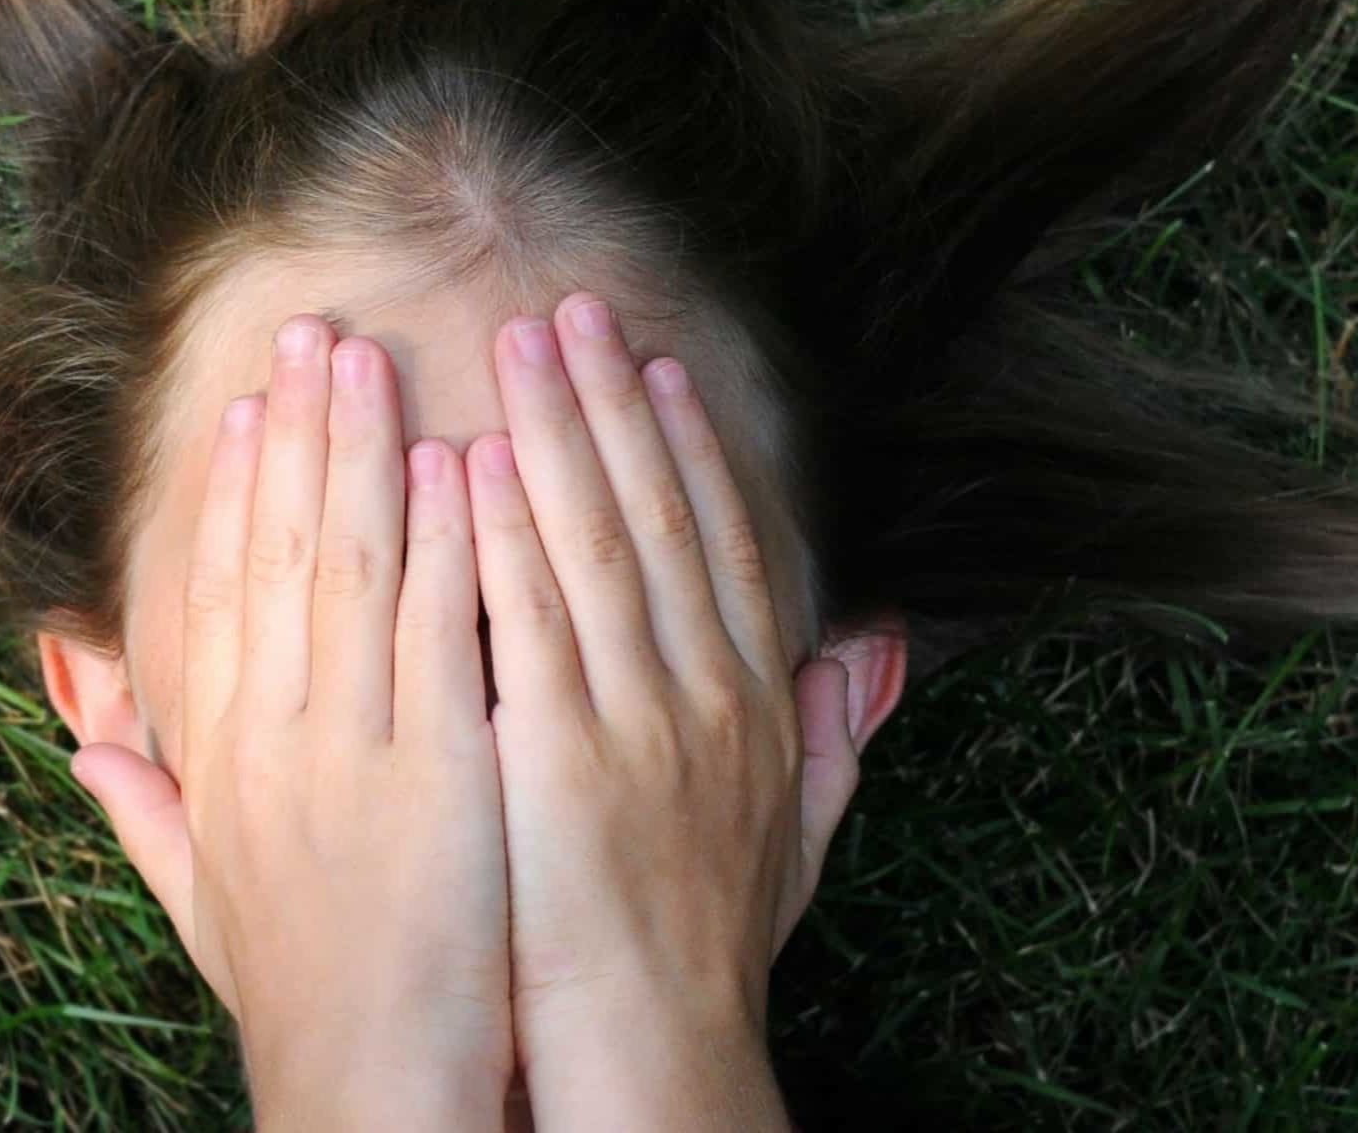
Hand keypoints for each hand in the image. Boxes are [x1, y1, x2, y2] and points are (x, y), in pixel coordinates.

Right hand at [70, 315, 511, 1128]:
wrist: (365, 1083)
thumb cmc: (297, 993)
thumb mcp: (202, 897)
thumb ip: (145, 809)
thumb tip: (83, 737)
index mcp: (222, 759)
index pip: (218, 595)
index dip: (234, 494)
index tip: (248, 411)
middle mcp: (273, 734)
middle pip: (279, 553)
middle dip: (298, 435)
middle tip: (311, 334)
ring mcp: (351, 745)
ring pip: (351, 567)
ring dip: (361, 452)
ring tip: (369, 359)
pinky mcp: (435, 769)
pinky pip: (431, 630)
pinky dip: (440, 540)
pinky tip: (451, 463)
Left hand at [465, 292, 856, 1127]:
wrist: (657, 1048)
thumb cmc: (710, 946)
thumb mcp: (797, 834)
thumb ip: (838, 734)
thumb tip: (880, 648)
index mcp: (753, 701)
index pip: (719, 542)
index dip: (688, 446)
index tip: (656, 367)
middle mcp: (706, 691)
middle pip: (656, 516)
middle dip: (613, 403)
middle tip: (573, 308)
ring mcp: (638, 718)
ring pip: (596, 543)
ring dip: (559, 433)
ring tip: (521, 344)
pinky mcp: (563, 755)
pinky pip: (532, 620)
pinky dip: (507, 533)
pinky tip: (477, 460)